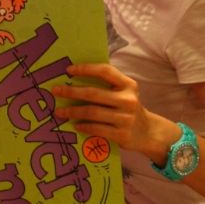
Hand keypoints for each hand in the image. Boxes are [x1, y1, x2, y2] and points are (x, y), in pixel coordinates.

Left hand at [52, 63, 177, 158]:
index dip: (86, 69)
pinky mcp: (122, 134)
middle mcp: (128, 100)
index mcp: (128, 85)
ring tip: (59, 112)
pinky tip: (75, 125)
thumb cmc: (129, 109)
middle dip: (71, 92)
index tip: (69, 70)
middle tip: (56, 91)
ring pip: (92, 112)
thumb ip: (108, 85)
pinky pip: (97, 129)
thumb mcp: (125, 93)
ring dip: (73, 112)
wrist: (148, 132)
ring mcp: (125, 118)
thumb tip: (76, 77)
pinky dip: (84, 126)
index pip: (105, 71)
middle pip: (94, 94)